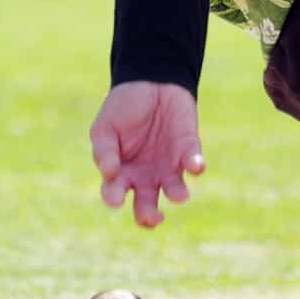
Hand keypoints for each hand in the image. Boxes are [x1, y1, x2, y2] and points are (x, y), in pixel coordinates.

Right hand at [88, 81, 204, 229]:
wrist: (150, 81)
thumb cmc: (122, 109)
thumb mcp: (105, 127)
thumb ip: (104, 150)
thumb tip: (108, 173)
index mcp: (120, 173)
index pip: (115, 194)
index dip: (114, 199)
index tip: (116, 199)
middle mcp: (145, 176)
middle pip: (146, 206)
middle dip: (149, 216)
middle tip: (153, 217)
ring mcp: (168, 165)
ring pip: (174, 190)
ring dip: (177, 194)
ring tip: (179, 195)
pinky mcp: (188, 149)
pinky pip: (193, 162)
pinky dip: (195, 165)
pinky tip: (195, 165)